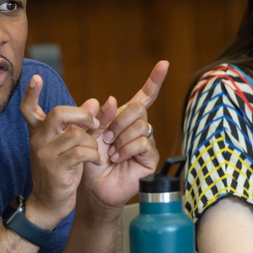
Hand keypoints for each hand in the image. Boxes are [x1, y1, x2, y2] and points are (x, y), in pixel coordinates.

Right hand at [20, 74, 103, 229]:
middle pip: (58, 113)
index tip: (36, 78)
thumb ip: (79, 124)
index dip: (31, 93)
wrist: (48, 205)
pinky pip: (81, 152)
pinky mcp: (56, 169)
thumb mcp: (68, 147)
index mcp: (39, 133)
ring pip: (76, 135)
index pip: (28, 109)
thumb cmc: (59, 174)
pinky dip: (94, 155)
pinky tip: (96, 162)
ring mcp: (46, 154)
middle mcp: (39, 140)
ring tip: (95, 153)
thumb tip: (93, 102)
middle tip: (93, 125)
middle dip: (82, 115)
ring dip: (92, 143)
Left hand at [81, 61, 168, 209]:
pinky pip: (142, 142)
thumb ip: (97, 116)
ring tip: (110, 151)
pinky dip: (126, 149)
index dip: (154, 81)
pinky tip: (117, 158)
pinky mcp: (150, 157)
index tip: (164, 64)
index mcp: (123, 118)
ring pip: (141, 125)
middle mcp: (137, 128)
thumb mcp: (88, 134)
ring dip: (120, 138)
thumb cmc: (90, 160)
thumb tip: (110, 99)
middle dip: (118, 120)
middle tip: (105, 137)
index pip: (144, 96)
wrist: (92, 187)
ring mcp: (145, 142)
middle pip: (138, 108)